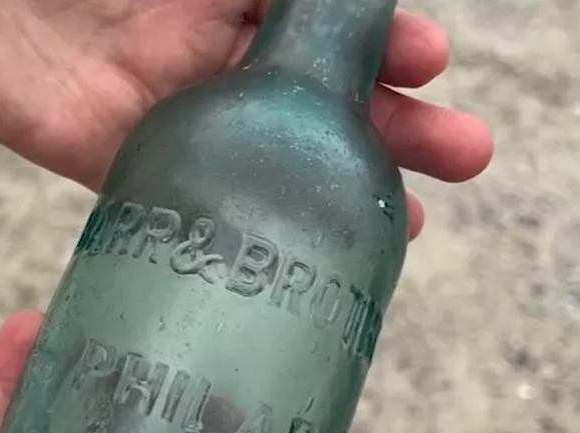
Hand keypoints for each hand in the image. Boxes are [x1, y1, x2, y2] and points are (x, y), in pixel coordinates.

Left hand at [0, 0, 493, 238]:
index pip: (330, 21)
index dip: (386, 41)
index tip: (430, 56)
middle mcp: (207, 44)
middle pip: (321, 93)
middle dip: (394, 120)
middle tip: (465, 153)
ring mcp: (165, 105)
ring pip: (273, 156)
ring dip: (343, 187)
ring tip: (408, 221)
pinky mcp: (114, 159)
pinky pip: (196, 201)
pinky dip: (253, 230)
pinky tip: (309, 260)